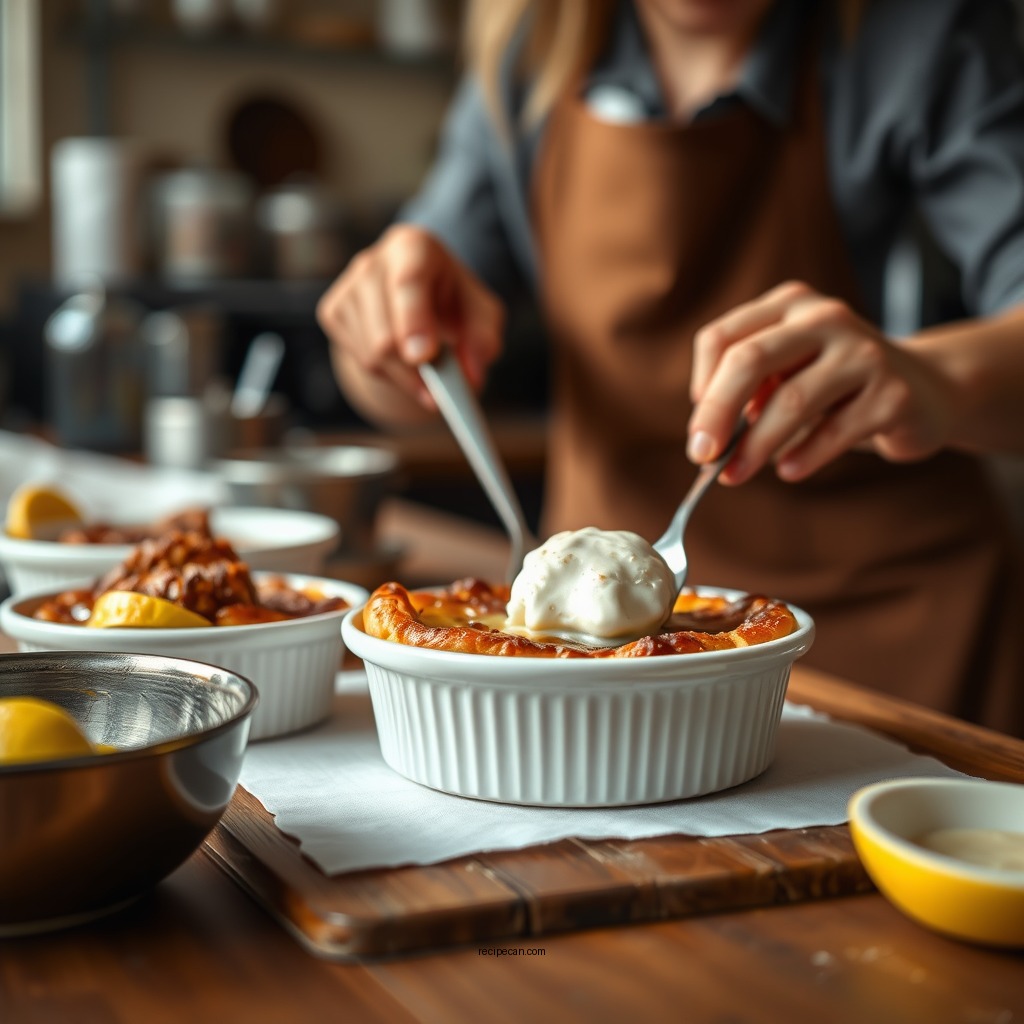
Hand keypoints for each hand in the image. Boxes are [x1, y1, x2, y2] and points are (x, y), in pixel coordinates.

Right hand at [316, 224, 504, 409]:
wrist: (420, 297)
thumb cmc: (452, 301)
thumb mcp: (481, 313)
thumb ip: (484, 340)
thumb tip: (471, 377)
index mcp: (413, 247)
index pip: (409, 282)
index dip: (414, 321)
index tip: (424, 357)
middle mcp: (372, 262)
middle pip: (384, 333)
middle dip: (412, 371)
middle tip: (438, 396)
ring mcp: (347, 287)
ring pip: (371, 354)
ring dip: (404, 378)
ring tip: (428, 378)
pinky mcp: (332, 312)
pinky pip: (359, 360)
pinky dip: (387, 375)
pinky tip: (402, 362)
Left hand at [687, 281, 956, 483]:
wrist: (927, 388)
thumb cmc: (836, 385)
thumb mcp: (788, 370)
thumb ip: (748, 390)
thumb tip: (705, 439)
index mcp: (789, 305)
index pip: (721, 338)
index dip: (702, 387)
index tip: (700, 428)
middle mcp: (824, 318)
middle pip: (749, 360)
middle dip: (716, 414)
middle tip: (701, 456)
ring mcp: (863, 352)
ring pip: (791, 401)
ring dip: (755, 446)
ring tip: (736, 474)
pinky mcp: (892, 393)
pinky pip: (835, 431)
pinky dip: (804, 456)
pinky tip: (788, 470)